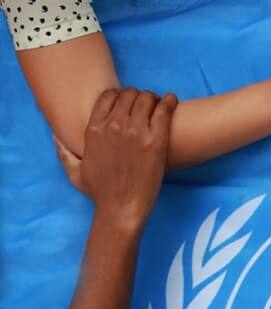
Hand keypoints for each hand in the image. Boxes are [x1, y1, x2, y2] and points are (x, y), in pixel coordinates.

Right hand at [54, 88, 177, 226]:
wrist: (121, 210)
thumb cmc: (101, 195)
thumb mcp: (75, 173)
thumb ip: (64, 153)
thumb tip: (56, 138)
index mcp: (94, 128)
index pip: (108, 96)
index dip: (121, 96)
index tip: (130, 104)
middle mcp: (113, 125)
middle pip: (129, 94)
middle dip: (139, 97)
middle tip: (149, 106)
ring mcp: (135, 132)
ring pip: (146, 98)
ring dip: (154, 99)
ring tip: (161, 105)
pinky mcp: (155, 142)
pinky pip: (163, 111)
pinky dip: (169, 102)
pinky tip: (172, 101)